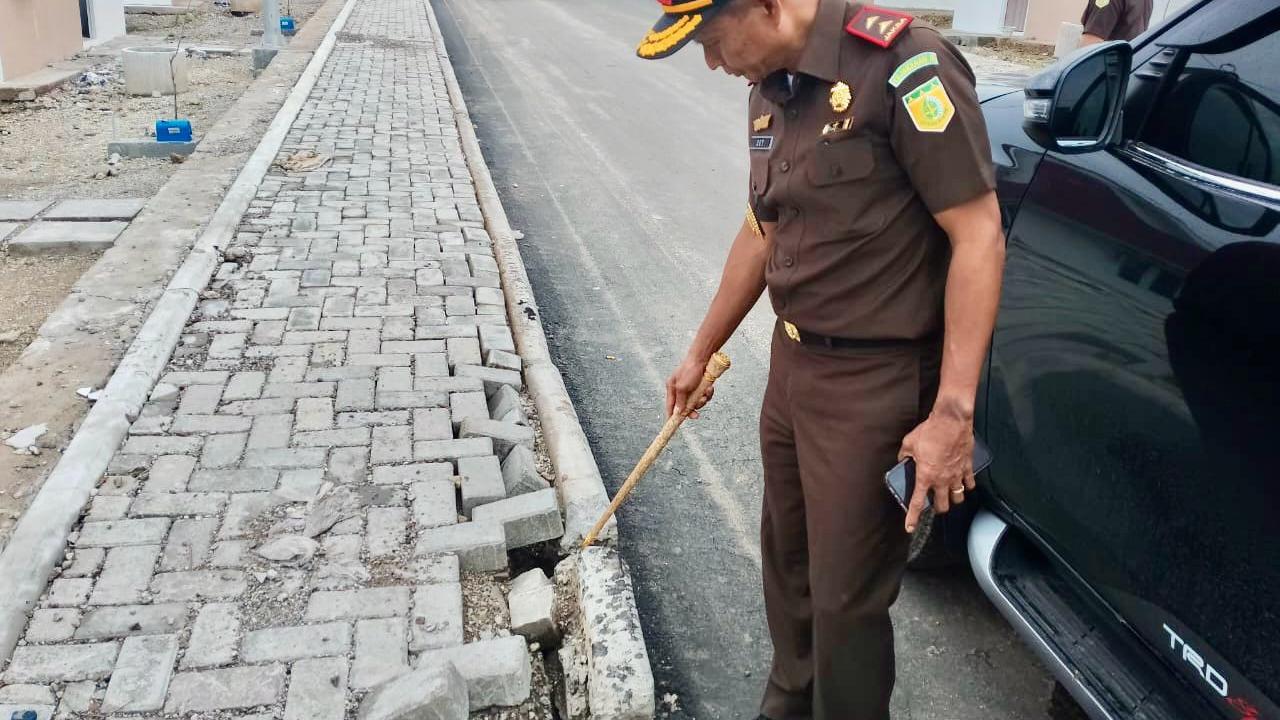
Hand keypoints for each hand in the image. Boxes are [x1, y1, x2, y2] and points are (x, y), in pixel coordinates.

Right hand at [665, 354, 713, 418]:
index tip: (673, 425)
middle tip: (696, 415)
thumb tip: (678, 412)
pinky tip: (710, 388)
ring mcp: (691, 388)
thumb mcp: (683, 388)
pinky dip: (707, 394)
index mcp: (672, 388)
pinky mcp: (700, 386)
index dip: (672, 416)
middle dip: (692, 409)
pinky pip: (704, 396)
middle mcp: (680, 389)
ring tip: (705, 394)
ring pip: (696, 402)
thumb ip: (680, 401)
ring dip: (702, 400)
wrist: (704, 357)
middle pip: (685, 406)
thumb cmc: (690, 370)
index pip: (670, 406)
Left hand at [898, 411, 975, 532]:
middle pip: (942, 506)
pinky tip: (965, 484)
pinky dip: (967, 485)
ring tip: (950, 495)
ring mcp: (957, 475)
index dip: (913, 518)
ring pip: (958, 497)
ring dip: (953, 499)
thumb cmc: (929, 431)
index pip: (918, 503)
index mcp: (925, 476)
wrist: (951, 421)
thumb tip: (902, 459)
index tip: (910, 528)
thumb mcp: (909, 443)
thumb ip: (904, 455)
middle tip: (935, 505)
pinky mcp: (968, 466)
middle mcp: (942, 480)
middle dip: (938, 508)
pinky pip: (970, 483)